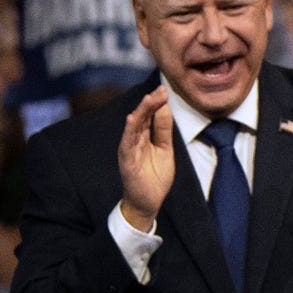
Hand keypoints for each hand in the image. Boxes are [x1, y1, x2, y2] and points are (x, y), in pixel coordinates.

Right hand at [118, 86, 174, 230]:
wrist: (148, 202)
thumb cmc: (154, 177)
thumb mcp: (164, 149)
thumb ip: (163, 130)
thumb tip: (165, 107)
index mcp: (143, 137)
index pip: (149, 115)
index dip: (156, 103)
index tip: (165, 90)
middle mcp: (134, 140)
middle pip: (141, 117)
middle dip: (150, 103)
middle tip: (160, 91)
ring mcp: (129, 150)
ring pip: (133, 127)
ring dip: (140, 112)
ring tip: (148, 99)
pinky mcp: (127, 162)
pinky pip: (127, 144)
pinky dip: (129, 132)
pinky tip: (132, 120)